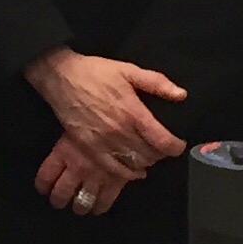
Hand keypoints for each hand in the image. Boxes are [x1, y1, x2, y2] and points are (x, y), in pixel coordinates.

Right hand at [24, 48, 189, 218]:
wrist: (62, 77)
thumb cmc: (96, 72)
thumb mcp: (128, 70)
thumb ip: (156, 83)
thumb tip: (181, 94)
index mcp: (133, 112)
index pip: (163, 140)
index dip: (176, 147)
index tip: (178, 145)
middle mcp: (120, 131)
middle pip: (150, 154)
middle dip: (161, 154)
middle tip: (162, 147)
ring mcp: (103, 142)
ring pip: (134, 163)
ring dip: (146, 162)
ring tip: (148, 155)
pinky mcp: (89, 148)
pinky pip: (113, 169)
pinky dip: (127, 173)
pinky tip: (134, 171)